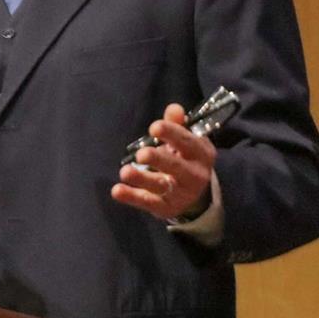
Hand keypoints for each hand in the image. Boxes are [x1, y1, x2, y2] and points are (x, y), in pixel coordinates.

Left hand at [111, 103, 215, 220]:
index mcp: (201, 154)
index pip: (187, 142)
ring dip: (142, 178)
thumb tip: (174, 109)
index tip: (154, 127)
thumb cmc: (185, 158)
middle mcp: (195, 175)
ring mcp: (180, 193)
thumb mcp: (186, 141)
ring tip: (125, 172)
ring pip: (160, 186)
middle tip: (141, 154)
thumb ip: (177, 125)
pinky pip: (148, 202)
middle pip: (176, 167)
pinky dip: (132, 197)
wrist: (195, 195)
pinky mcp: (166, 208)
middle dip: (159, 159)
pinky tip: (117, 190)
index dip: (172, 133)